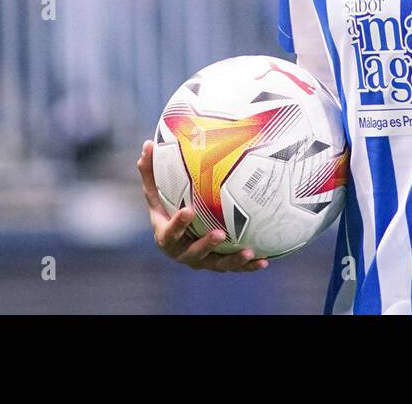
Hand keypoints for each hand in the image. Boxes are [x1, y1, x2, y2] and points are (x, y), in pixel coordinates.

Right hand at [137, 140, 268, 271]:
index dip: (178, 224)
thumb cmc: (166, 206)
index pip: (169, 232)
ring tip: (248, 252)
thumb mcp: (156, 192)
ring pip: (217, 264)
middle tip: (220, 233)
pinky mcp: (217, 264)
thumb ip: (150, 172)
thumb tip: (147, 143)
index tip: (189, 210)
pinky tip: (264, 261)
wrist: (176, 235)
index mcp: (166, 236)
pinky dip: (248, 266)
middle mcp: (183, 252)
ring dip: (233, 261)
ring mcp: (202, 261)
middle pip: (193, 253)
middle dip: (206, 245)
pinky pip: (233, 267)